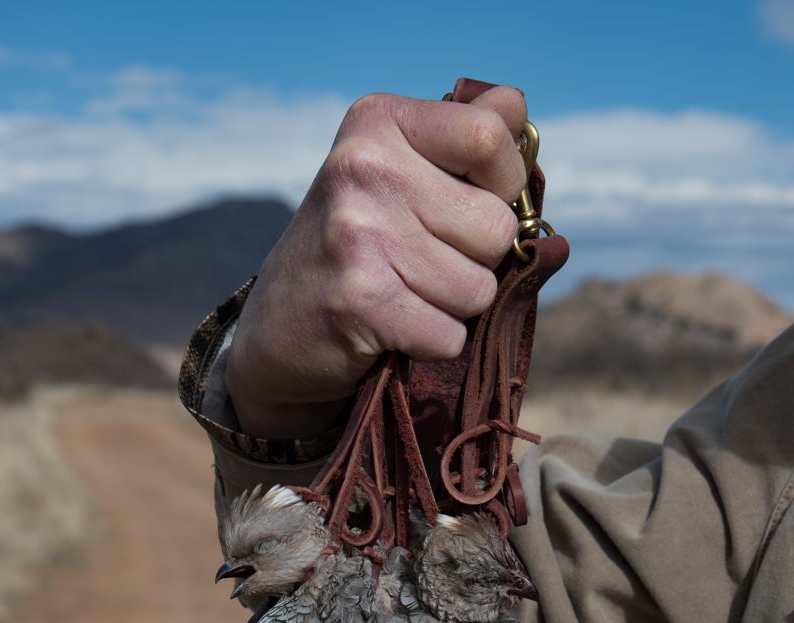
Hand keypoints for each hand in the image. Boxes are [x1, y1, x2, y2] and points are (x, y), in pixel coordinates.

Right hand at [225, 86, 527, 437]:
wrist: (277, 329)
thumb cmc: (354, 246)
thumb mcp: (394, 171)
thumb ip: (460, 138)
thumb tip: (515, 107)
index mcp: (377, 123)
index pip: (490, 137)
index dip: (505, 185)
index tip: (476, 200)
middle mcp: (364, 169)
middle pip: (496, 228)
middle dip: (479, 260)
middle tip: (427, 263)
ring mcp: (359, 236)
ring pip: (478, 289)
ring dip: (455, 307)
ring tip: (408, 294)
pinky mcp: (362, 303)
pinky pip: (451, 335)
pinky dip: (435, 344)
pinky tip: (397, 328)